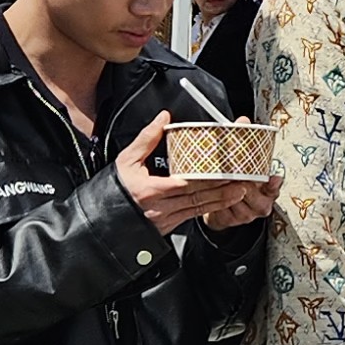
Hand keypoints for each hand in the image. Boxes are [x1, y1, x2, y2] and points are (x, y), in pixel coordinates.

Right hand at [113, 114, 274, 234]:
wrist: (102, 219)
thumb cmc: (114, 189)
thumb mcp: (126, 160)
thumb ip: (147, 139)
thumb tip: (163, 118)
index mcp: (150, 190)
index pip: (185, 183)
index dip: (207, 179)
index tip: (224, 171)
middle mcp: (159, 208)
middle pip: (197, 197)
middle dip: (222, 190)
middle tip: (242, 181)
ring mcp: (164, 220)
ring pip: (198, 209)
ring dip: (220, 202)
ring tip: (239, 192)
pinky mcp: (167, 227)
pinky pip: (192, 217)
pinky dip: (208, 209)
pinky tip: (221, 203)